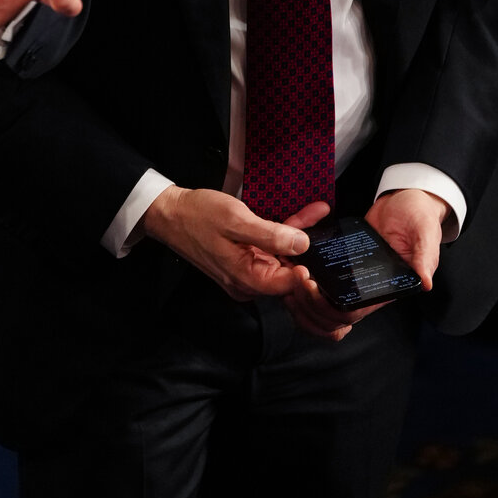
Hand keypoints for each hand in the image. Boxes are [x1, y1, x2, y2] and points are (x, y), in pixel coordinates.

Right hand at [141, 187, 327, 300]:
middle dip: (309, 249)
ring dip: (298, 237)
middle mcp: (248, 282)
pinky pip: (270, 252)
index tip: (326, 248)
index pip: (289, 284)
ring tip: (318, 212)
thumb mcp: (235, 220)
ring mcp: (246, 272)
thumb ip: (270, 235)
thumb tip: (303, 245)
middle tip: (327, 225)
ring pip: (281, 259)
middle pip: (288, 272)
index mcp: (245, 278)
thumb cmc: (198, 215)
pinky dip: (284, 235)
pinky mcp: (245, 261)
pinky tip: (302, 216)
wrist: (170, 213)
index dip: (310, 268)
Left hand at [281, 188, 446, 342]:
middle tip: (295, 277)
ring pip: (321, 304)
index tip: (311, 287)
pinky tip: (289, 268)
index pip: (353, 313)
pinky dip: (303, 283)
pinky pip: (320, 283)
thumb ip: (424, 257)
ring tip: (289, 276)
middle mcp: (366, 289)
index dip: (329, 308)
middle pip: (331, 314)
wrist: (408, 201)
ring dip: (302, 298)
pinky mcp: (340, 265)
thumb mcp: (425, 233)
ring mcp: (351, 279)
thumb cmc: (420, 218)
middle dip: (309, 303)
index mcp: (385, 289)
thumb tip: (425, 282)